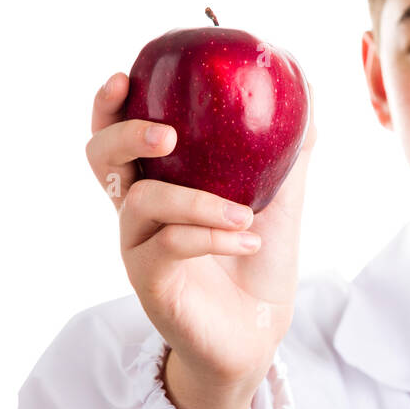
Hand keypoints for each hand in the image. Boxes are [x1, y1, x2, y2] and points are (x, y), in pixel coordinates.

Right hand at [85, 72, 316, 408]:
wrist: (258, 333)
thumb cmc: (259, 263)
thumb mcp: (280, 198)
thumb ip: (288, 148)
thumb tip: (309, 88)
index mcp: (159, 183)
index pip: (115, 135)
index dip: (109, 105)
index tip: (125, 75)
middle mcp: (138, 213)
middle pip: (100, 159)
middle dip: (125, 135)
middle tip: (166, 133)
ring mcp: (138, 248)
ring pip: (143, 201)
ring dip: (198, 199)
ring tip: (247, 214)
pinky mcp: (150, 282)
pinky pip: (170, 245)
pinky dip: (212, 236)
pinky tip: (250, 240)